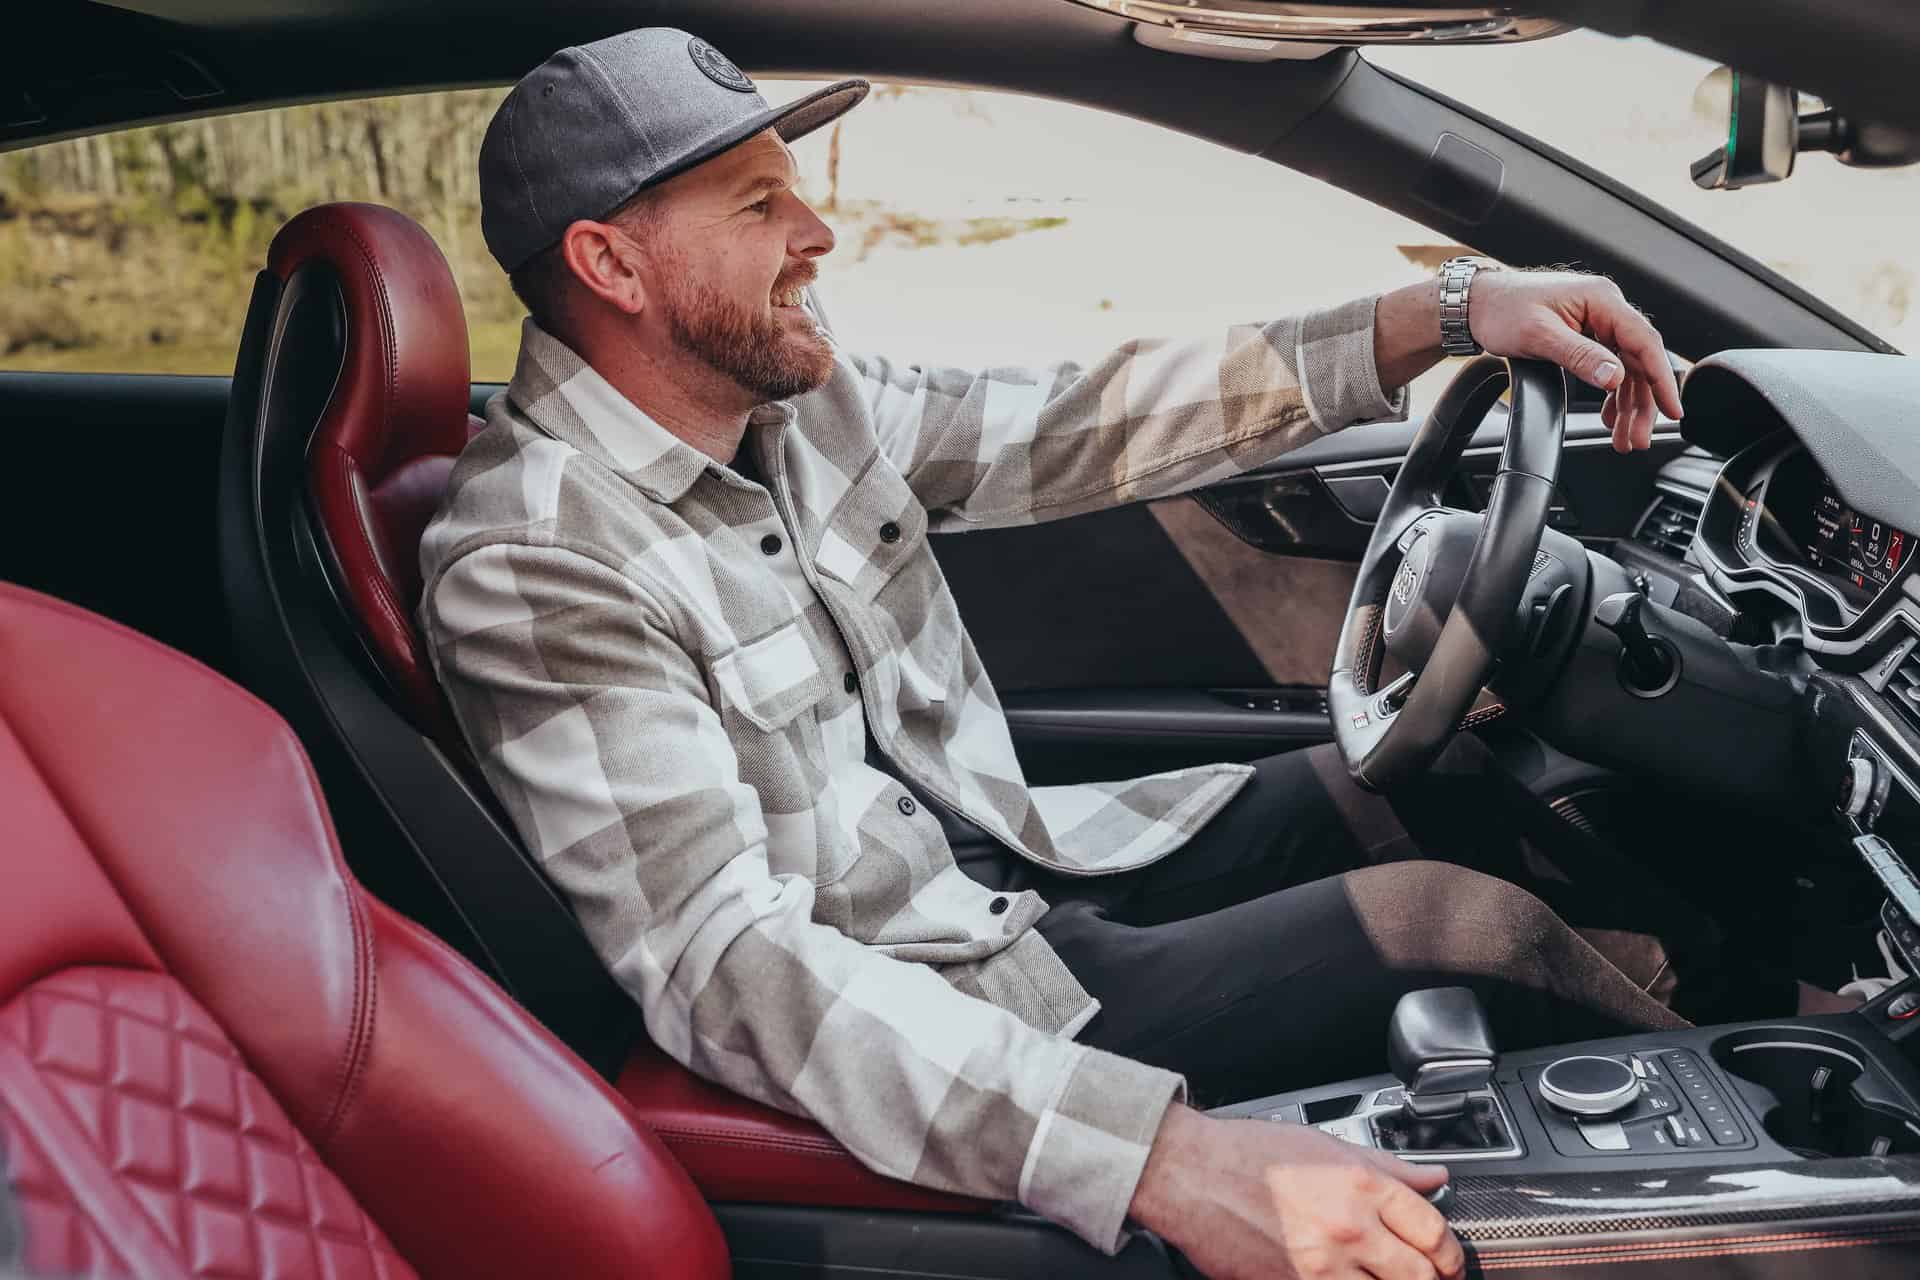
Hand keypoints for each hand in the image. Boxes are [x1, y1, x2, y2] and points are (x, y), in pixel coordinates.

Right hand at [1129, 1104, 1465, 1279]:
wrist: (1190, 1176)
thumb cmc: (1247, 1154)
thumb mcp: (1325, 1143)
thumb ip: (1387, 1166)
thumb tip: (1433, 1178)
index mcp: (1360, 1186)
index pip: (1434, 1231)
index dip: (1451, 1252)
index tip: (1448, 1258)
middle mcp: (1347, 1230)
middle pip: (1421, 1276)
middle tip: (1432, 1277)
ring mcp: (1320, 1268)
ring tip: (1384, 1278)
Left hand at [1467, 269, 1684, 452]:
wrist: (1476, 304)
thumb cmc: (1502, 309)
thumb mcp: (1539, 336)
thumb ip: (1579, 356)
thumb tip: (1614, 378)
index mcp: (1601, 300)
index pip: (1644, 342)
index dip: (1662, 378)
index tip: (1673, 410)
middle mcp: (1605, 309)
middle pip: (1638, 361)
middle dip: (1642, 403)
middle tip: (1638, 439)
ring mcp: (1597, 322)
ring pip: (1625, 369)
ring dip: (1627, 405)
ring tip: (1624, 438)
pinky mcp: (1586, 335)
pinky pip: (1609, 367)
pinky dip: (1611, 395)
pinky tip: (1609, 417)